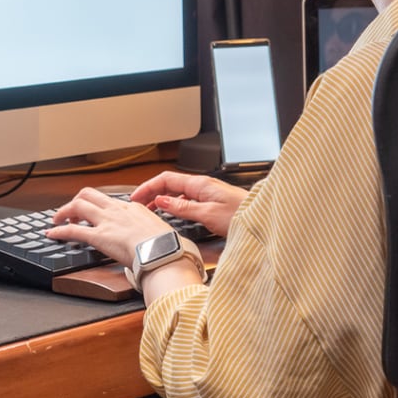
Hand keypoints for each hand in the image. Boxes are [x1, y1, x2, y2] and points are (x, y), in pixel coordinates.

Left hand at [47, 188, 174, 268]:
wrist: (164, 253)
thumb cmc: (166, 246)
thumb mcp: (161, 232)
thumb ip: (152, 233)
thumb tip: (155, 243)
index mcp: (134, 208)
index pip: (110, 202)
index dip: (98, 207)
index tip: (95, 214)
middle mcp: (117, 211)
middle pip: (89, 195)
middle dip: (76, 201)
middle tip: (71, 212)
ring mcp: (107, 221)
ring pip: (77, 206)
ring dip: (64, 212)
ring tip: (57, 220)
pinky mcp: (99, 236)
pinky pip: (72, 230)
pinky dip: (59, 230)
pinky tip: (52, 234)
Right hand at [127, 171, 247, 237]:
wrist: (262, 218)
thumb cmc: (241, 215)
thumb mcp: (208, 214)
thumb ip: (183, 207)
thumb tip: (161, 201)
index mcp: (199, 184)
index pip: (165, 179)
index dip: (148, 187)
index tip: (135, 197)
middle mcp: (202, 186)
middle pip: (170, 184)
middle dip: (151, 192)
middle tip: (139, 205)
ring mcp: (208, 193)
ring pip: (178, 192)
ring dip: (162, 199)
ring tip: (151, 210)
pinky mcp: (213, 202)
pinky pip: (187, 199)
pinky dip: (174, 204)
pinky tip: (173, 213)